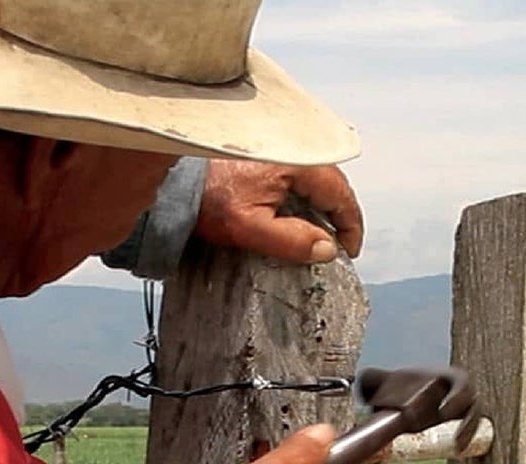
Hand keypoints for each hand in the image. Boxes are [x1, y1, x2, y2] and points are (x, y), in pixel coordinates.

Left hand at [195, 161, 364, 264]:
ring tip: (317, 235)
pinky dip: (303, 198)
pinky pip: (298, 177)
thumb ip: (292, 240)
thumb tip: (327, 249)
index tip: (348, 251)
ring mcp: (281, 150)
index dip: (350, 225)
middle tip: (335, 247)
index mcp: (298, 163)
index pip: (341, 194)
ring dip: (321, 207)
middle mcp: (294, 150)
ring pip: (316, 180)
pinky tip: (295, 217)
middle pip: (332, 185)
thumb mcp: (251, 227)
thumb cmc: (209, 199)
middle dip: (338, 216)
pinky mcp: (268, 156)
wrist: (176, 182)